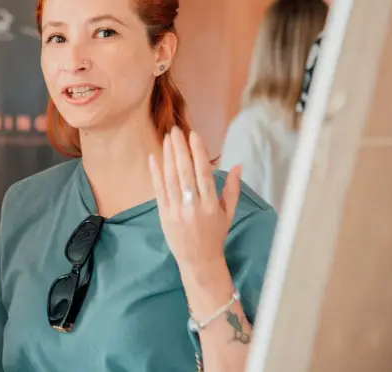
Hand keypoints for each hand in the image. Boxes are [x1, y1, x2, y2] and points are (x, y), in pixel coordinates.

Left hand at [149, 127, 241, 269]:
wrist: (198, 260)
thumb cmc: (215, 234)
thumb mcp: (229, 213)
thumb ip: (232, 188)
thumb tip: (238, 165)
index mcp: (211, 205)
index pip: (203, 174)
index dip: (198, 153)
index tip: (194, 135)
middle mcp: (193, 206)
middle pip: (185, 173)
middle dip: (180, 149)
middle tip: (176, 130)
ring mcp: (176, 210)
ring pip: (171, 179)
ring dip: (168, 157)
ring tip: (167, 138)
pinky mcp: (164, 214)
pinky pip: (159, 190)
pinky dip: (155, 173)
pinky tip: (154, 158)